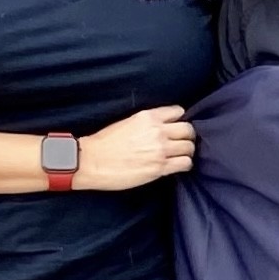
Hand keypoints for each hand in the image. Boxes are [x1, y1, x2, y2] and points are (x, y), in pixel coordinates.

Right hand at [78, 106, 193, 189]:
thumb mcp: (127, 122)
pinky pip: (185, 163)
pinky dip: (185, 164)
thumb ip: (147, 123)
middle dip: (187, 136)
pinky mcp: (160, 167)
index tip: (176, 127)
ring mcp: (160, 150)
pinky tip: (178, 165)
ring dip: (186, 151)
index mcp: (147, 117)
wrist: (89, 161)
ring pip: (189, 147)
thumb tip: (162, 127)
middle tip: (181, 142)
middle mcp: (157, 131)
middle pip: (188, 130)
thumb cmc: (103, 143)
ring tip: (180, 155)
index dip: (179, 120)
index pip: (178, 112)